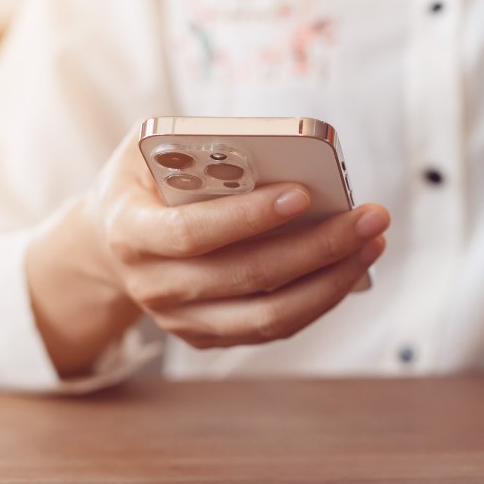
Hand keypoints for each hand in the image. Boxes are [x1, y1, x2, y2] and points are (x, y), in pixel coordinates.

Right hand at [27, 130, 388, 376]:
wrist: (110, 242)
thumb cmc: (147, 180)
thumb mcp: (150, 148)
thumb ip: (196, 146)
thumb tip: (270, 152)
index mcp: (131, 232)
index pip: (193, 232)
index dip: (248, 217)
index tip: (304, 194)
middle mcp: (153, 286)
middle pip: (246, 276)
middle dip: (318, 246)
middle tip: (370, 216)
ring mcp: (181, 321)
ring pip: (269, 316)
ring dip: (332, 281)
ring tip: (372, 242)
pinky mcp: (209, 337)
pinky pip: (274, 328)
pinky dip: (320, 299)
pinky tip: (352, 265)